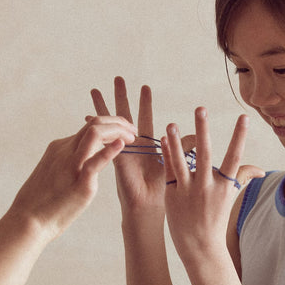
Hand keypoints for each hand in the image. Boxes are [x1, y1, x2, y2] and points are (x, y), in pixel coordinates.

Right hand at [8, 117, 135, 239]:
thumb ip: (66, 166)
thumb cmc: (39, 203)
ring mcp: (72, 165)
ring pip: (95, 133)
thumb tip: (76, 168)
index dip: (109, 126)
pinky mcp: (79, 182)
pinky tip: (123, 145)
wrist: (28, 220)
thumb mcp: (53, 176)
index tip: (123, 131)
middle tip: (133, 130)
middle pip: (93, 124)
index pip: (88, 128)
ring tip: (132, 137)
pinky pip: (95, 161)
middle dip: (117, 122)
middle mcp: (65, 151)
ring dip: (117, 130)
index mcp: (59, 148)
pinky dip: (110, 150)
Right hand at [89, 79, 193, 216]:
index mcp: (148, 145)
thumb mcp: (176, 164)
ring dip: (102, 105)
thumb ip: (183, 148)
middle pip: (125, 114)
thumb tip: (198, 135)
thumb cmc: (163, 191)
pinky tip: (86, 114)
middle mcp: (133, 144)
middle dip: (122, 96)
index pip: (145, 117)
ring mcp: (120, 148)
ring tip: (95, 89)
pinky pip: (102, 137)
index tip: (144, 86)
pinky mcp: (112, 155)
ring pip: (109, 122)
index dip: (144, 103)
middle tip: (118, 78)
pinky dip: (94, 126)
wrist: (148, 206)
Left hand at [160, 107, 262, 266]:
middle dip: (203, 131)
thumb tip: (260, 169)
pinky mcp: (172, 195)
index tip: (244, 117)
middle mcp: (207, 187)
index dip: (240, 137)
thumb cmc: (216, 220)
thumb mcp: (230, 199)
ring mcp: (189, 191)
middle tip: (201, 108)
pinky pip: (169, 171)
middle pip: (205, 155)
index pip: (235, 157)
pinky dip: (167, 155)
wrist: (200, 247)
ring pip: (182, 162)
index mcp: (224, 186)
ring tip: (172, 124)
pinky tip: (164, 139)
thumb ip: (242, 178)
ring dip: (176, 142)